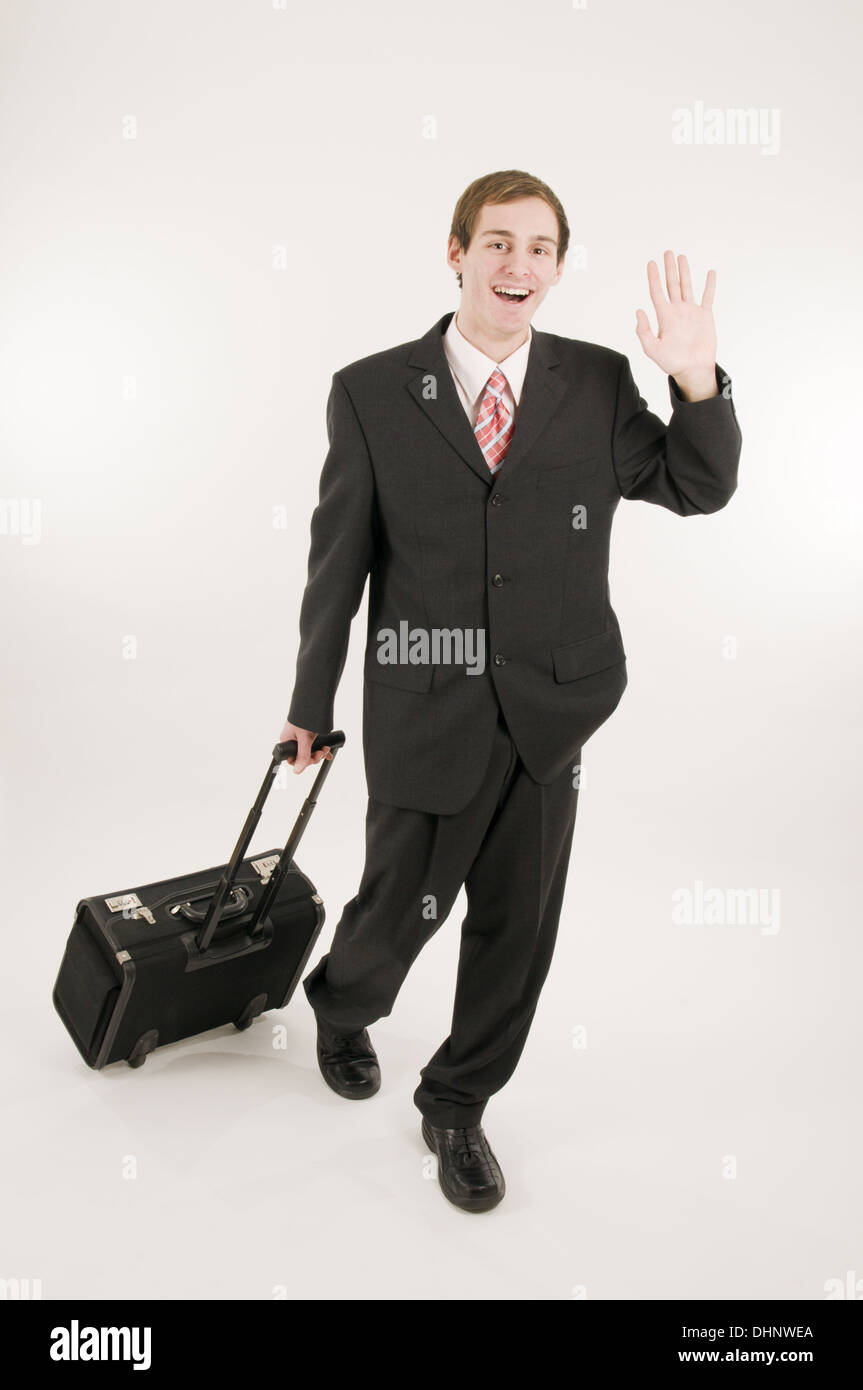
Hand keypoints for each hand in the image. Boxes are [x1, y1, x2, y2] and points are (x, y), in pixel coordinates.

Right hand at [277, 720, 331, 773]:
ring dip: (319, 752)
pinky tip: (327, 751)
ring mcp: (300, 737)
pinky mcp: (307, 734)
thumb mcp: (305, 739)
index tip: (313, 758)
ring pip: (309, 751)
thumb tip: (297, 771)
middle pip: (302, 756)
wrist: (313, 701)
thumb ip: (302, 755)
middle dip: (314, 756)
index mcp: (286, 741)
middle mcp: (292, 740)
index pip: (293, 759)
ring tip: (326, 748)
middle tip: (322, 752)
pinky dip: (321, 749)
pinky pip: (313, 745)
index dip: (304, 761)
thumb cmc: (304, 717)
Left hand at [635, 251, 717, 399]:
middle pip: (672, 285)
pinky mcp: (705, 316)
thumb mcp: (653, 350)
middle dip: (669, 268)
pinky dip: (709, 285)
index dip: (654, 277)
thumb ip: (644, 332)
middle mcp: (677, 311)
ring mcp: (691, 312)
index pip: (657, 292)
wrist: (693, 370)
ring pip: (687, 286)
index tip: (651, 263)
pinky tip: (710, 273)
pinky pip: (707, 297)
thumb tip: (639, 312)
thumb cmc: (672, 363)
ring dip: (684, 272)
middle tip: (667, 252)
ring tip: (681, 257)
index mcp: (664, 317)